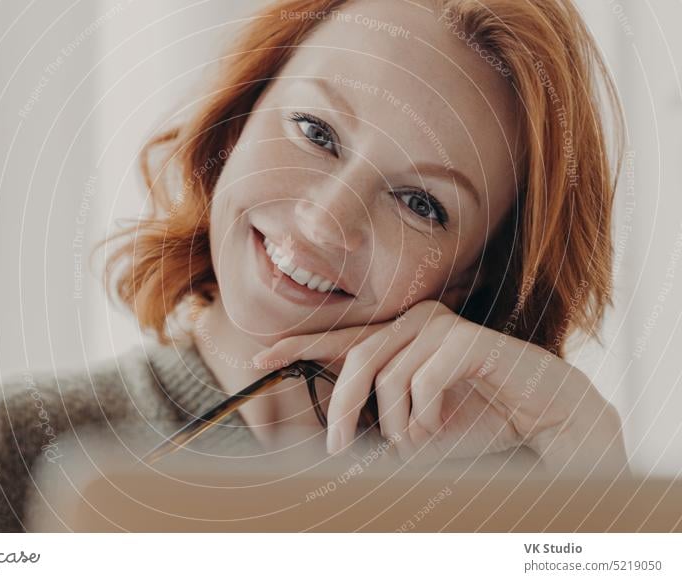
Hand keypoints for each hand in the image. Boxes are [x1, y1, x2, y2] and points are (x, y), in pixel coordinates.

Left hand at [251, 300, 628, 475]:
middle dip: (341, 408)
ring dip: (396, 424)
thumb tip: (333, 432)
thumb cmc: (481, 416)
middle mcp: (416, 322)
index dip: (299, 346)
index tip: (260, 358)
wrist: (546, 414)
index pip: (341, 337)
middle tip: (336, 448)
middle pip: (357, 359)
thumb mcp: (419, 419)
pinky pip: (423, 382)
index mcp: (401, 337)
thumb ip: (382, 414)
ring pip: (388, 376)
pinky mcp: (467, 340)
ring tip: (415, 443)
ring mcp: (442, 327)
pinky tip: (436, 430)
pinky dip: (425, 417)